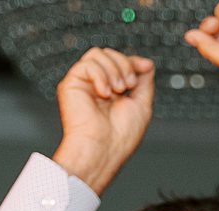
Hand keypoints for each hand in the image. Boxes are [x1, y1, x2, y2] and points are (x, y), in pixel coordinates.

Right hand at [50, 48, 154, 194]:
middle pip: (110, 54)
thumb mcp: (142, 105)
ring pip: (98, 54)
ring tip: (117, 90)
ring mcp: (84, 84)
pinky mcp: (71, 84)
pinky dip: (100, 75)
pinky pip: (87, 63)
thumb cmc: (121, 136)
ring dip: (113, 69)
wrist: (103, 150)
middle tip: (128, 86)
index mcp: (113, 92)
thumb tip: (147, 63)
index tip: (145, 67)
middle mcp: (97, 86)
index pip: (121, 63)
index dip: (133, 62)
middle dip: (124, 65)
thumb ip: (145, 82)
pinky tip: (104, 93)